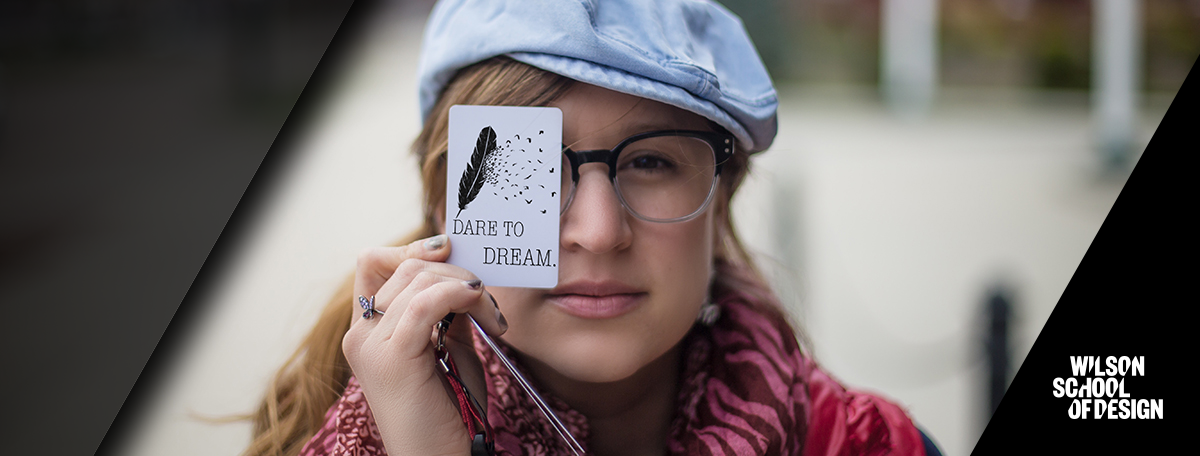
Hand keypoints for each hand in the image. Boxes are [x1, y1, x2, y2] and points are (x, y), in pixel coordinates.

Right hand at [342, 234, 506, 455]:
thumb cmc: (449, 408)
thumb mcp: (447, 345)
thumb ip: (446, 310)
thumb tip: (462, 272)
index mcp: (366, 330)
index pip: (372, 261)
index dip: (412, 248)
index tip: (452, 254)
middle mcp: (360, 334)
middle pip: (403, 266)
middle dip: (453, 270)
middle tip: (486, 298)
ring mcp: (371, 346)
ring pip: (418, 280)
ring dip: (465, 285)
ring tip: (490, 313)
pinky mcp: (392, 359)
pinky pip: (424, 303)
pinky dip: (458, 294)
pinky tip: (481, 307)